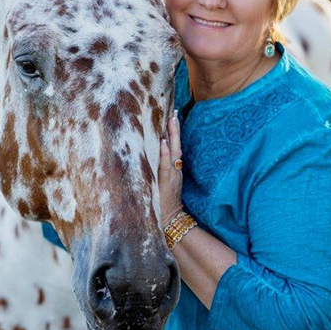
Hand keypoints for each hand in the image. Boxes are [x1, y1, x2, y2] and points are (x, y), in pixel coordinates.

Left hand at [159, 111, 183, 227]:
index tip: (173, 114)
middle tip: (174, 112)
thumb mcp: (164, 181)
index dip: (174, 131)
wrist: (169, 217)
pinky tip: (163, 142)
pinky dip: (165, 153)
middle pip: (177, 144)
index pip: (175, 145)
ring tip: (171, 120)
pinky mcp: (166, 181)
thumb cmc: (163, 200)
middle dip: (175, 128)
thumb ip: (161, 168)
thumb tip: (153, 153)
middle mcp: (175, 168)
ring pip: (174, 151)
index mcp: (174, 167)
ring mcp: (171, 174)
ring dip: (173, 135)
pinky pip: (166, 165)